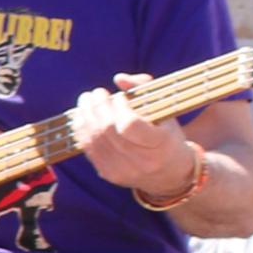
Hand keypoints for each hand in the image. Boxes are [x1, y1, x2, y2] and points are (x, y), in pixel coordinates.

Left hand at [71, 74, 196, 204]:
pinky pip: (88, 149)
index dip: (119, 107)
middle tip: (96, 93)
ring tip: (86, 100)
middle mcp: (142, 161)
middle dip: (97, 107)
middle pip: (108, 131)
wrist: (170, 174)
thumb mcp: (165, 111)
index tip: (120, 97)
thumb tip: (119, 78)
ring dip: (85, 115)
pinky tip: (82, 116)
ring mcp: (123, 171)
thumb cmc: (167, 136)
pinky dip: (82, 129)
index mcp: (161, 144)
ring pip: (94, 139)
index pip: (129, 125)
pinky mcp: (108, 174)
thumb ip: (144, 88)